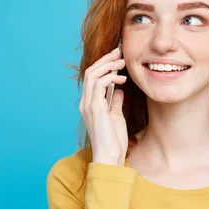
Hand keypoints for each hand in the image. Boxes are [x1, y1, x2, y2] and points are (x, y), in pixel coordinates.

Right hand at [79, 47, 127, 165]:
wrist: (110, 157)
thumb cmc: (114, 140)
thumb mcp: (116, 116)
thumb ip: (115, 102)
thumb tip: (118, 90)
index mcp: (89, 104)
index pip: (92, 78)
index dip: (103, 65)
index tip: (117, 58)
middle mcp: (86, 103)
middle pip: (91, 72)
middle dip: (105, 60)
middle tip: (119, 52)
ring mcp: (88, 105)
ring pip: (93, 75)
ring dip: (108, 65)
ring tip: (122, 62)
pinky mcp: (95, 109)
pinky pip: (98, 85)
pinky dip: (109, 77)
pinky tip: (121, 79)